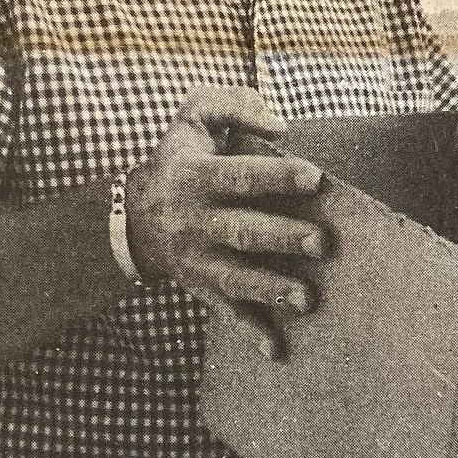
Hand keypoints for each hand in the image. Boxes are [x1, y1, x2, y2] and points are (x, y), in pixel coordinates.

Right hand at [125, 87, 327, 356]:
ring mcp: (197, 260)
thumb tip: (281, 124)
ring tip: (307, 298)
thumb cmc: (181, 158)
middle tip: (322, 242)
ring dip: (271, 290)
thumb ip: (233, 106)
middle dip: (281, 238)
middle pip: (241, 231)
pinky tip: (278, 351)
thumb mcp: (193, 117)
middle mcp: (195, 222)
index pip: (240, 177)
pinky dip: (251, 333)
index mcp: (195, 177)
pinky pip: (226, 313)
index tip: (314, 178)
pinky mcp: (202, 288)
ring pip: (235, 278)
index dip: (277, 177)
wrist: (134, 216)